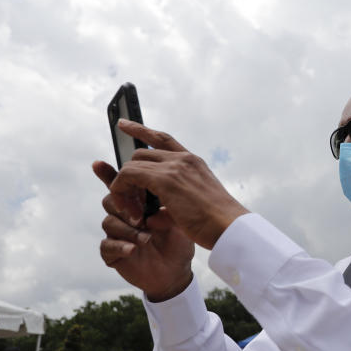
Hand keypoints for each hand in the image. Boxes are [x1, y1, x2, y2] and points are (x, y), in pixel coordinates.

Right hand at [94, 161, 195, 301]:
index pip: (122, 184)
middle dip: (124, 204)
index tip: (98, 163)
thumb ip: (164, 201)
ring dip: (127, 229)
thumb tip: (151, 186)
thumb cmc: (179, 241)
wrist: (178, 271)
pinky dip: (120, 246)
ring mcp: (117, 235)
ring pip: (108, 221)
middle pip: (110, 199)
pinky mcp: (113, 254)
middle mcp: (124, 216)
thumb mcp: (177, 217)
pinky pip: (106, 246)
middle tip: (142, 216)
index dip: (109, 174)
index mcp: (138, 203)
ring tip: (147, 238)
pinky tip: (133, 249)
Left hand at [107, 120, 249, 249]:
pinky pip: (128, 175)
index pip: (161, 139)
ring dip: (124, 188)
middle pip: (140, 154)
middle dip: (128, 176)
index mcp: (192, 162)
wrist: (229, 227)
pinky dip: (121, 191)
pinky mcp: (165, 179)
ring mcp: (174, 166)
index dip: (140, 129)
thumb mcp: (194, 206)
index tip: (122, 124)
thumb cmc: (216, 224)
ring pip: (131, 165)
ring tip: (132, 212)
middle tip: (130, 203)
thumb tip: (151, 216)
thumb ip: (170, 207)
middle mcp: (183, 159)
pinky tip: (131, 212)